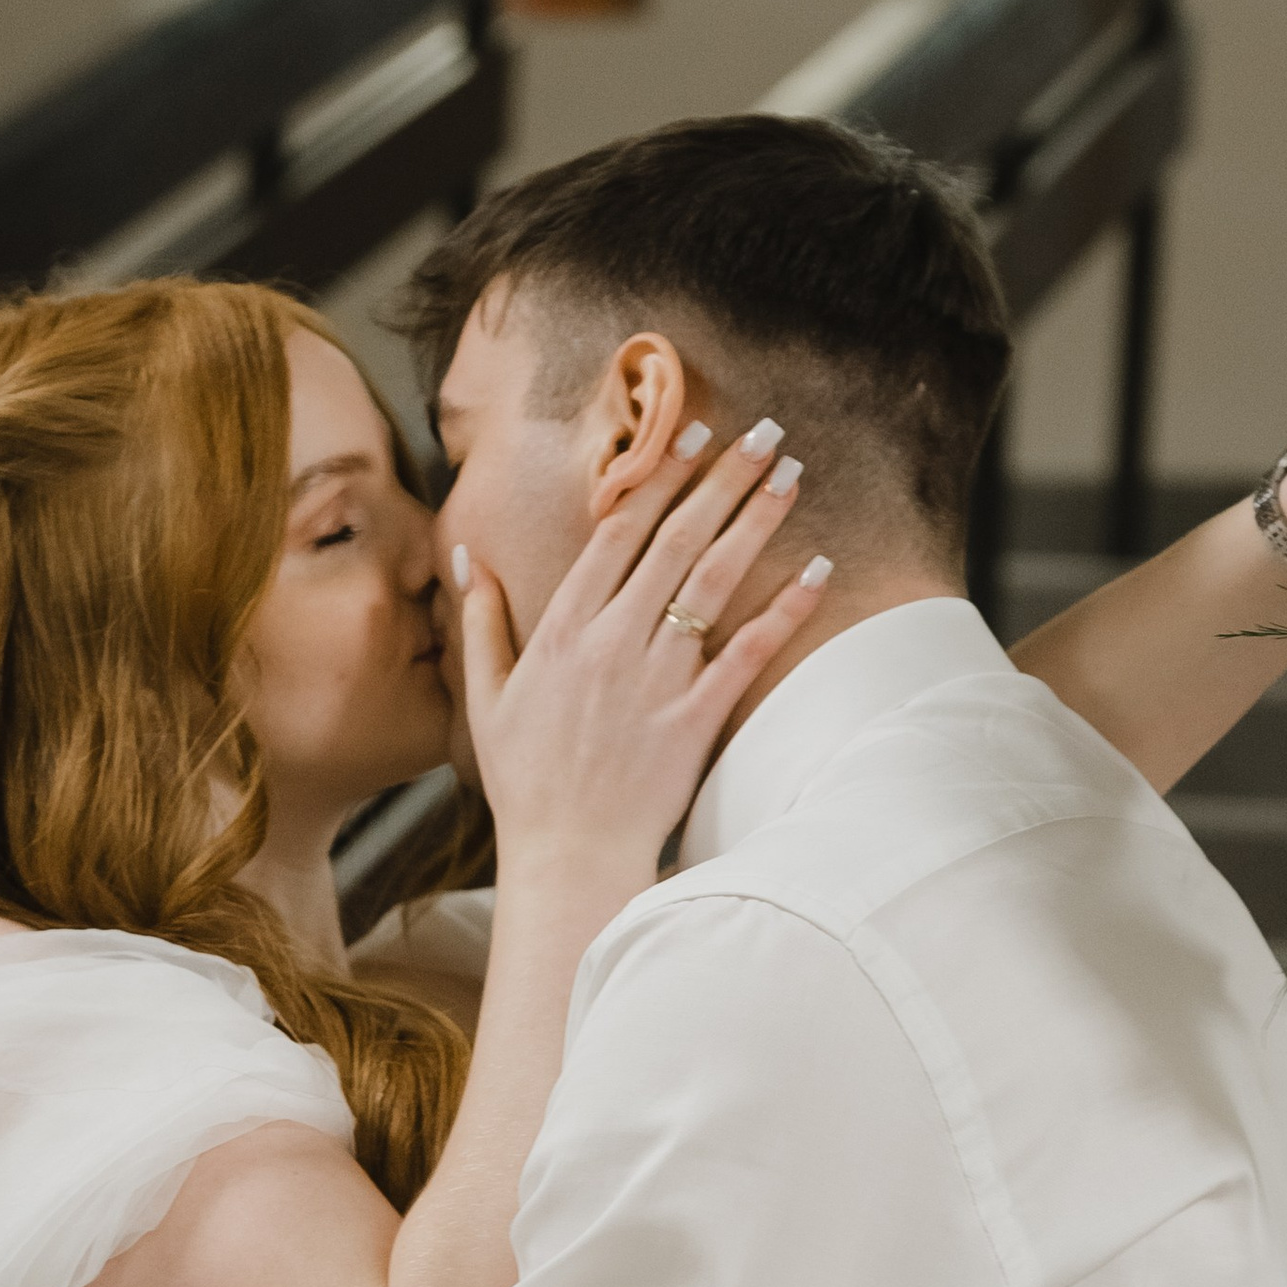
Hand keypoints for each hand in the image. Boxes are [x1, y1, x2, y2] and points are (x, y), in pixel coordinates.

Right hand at [453, 423, 830, 883]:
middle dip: (723, 479)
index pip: (618, 532)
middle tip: (765, 432)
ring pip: (713, 582)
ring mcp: (656, 679)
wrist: (566, 855)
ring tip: (791, 476)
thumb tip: (469, 555)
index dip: (659, 476)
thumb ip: (482, 619)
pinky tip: (817, 568)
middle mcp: (612, 641)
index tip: (691, 430)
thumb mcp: (486, 696)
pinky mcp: (695, 719)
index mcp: (562, 628)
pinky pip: (747, 653)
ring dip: (756, 522)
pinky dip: (784, 609)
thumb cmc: (526, 780)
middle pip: (676, 540)